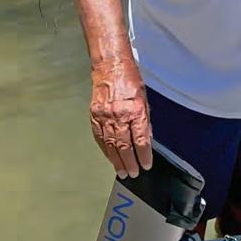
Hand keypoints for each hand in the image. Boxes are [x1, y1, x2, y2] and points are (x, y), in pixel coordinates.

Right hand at [90, 59, 152, 178]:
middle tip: (133, 174)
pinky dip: (106, 150)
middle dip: (130, 162)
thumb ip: (145, 120)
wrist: (109, 66)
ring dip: (117, 161)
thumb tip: (146, 139)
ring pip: (111, 145)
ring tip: (122, 172)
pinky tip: (110, 158)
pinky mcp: (95, 116)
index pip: (140, 139)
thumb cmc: (130, 80)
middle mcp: (119, 115)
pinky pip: (100, 138)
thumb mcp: (144, 99)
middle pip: (124, 146)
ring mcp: (104, 117)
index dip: (144, 154)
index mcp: (135, 110)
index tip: (146, 165)